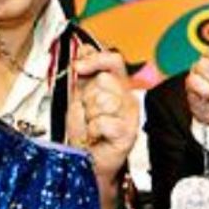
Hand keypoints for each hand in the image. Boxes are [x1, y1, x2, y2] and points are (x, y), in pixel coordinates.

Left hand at [66, 46, 138, 208]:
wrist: (87, 161)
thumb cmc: (85, 132)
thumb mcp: (80, 96)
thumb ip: (84, 72)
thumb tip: (85, 48)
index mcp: (118, 85)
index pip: (113, 60)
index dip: (96, 59)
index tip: (79, 66)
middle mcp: (127, 98)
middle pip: (105, 80)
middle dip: (88, 97)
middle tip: (88, 113)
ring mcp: (130, 115)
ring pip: (104, 100)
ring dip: (90, 115)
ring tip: (92, 126)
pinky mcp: (128, 133)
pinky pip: (104, 121)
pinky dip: (93, 130)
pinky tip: (96, 136)